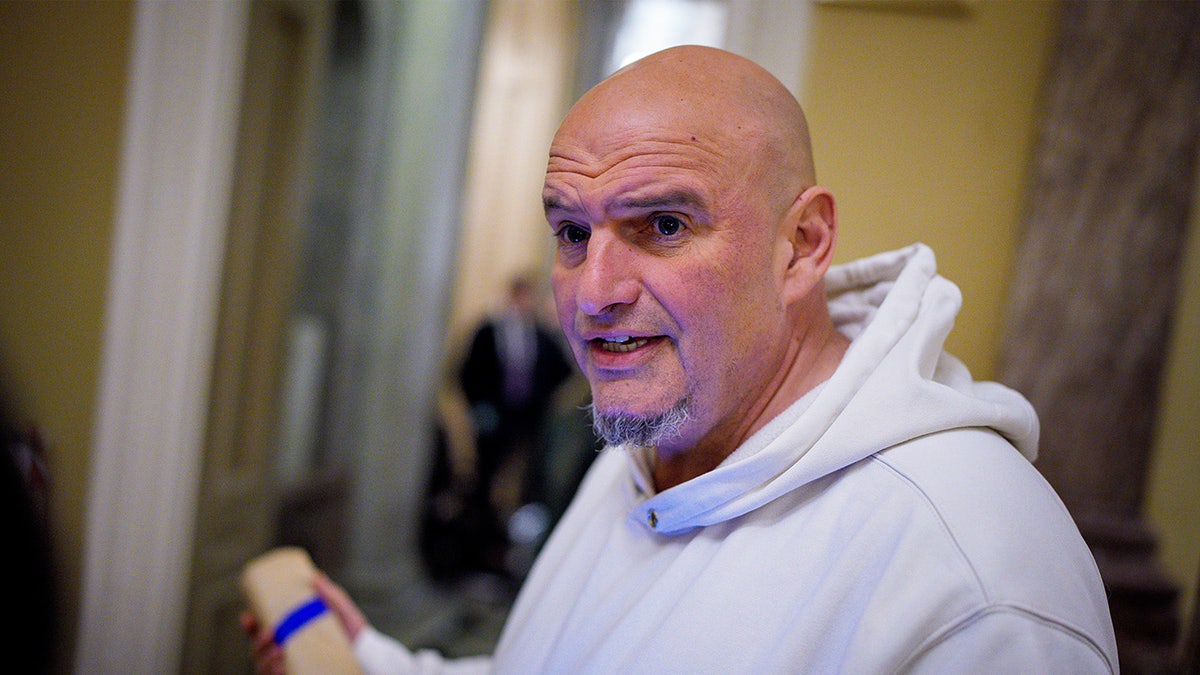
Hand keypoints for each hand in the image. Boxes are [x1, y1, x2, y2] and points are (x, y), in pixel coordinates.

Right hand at [240, 572, 366, 672]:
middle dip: (256, 642)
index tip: (246, 617)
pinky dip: (272, 671)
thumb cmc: (352, 631)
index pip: (261, 630)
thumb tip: (316, 575)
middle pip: (257, 648)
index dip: (249, 626)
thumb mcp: (340, 610)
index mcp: (291, 633)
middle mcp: (286, 650)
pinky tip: (280, 665)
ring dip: (264, 657)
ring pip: (262, 665)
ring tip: (277, 650)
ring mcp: (290, 664)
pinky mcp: (298, 674)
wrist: (367, 652)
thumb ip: (328, 594)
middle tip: (268, 634)